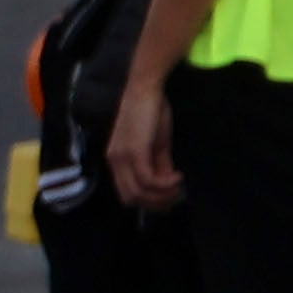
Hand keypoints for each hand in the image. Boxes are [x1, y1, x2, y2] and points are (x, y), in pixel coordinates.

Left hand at [110, 69, 183, 208]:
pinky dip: (165, 184)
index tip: (170, 199)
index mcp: (116, 161)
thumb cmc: (151, 113)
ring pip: (138, 193)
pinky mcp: (134, 151)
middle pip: (130, 198)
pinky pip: (147, 180)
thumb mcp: (156, 145)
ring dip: (162, 196)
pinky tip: (178, 177)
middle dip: (156, 203)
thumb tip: (167, 185)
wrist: (145, 89)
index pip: (126, 194)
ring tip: (178, 187)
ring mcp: (122, 157)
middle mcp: (114, 162)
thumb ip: (158, 165)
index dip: (148, 202)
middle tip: (176, 195)